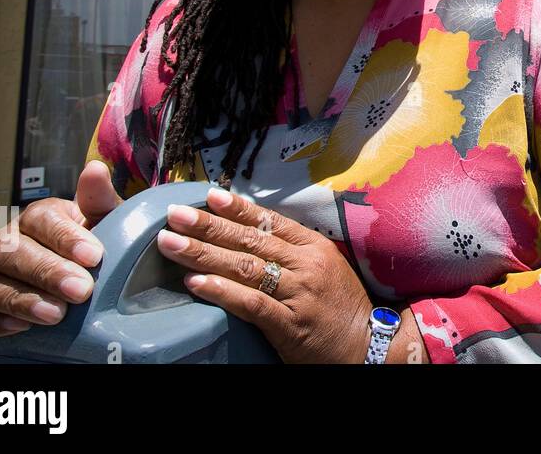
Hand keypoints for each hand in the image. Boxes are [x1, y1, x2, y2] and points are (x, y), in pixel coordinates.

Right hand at [0, 160, 120, 339]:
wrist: (92, 288)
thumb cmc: (100, 251)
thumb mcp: (110, 225)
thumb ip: (101, 201)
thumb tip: (94, 169)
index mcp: (40, 217)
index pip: (41, 218)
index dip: (65, 237)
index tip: (94, 257)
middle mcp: (7, 242)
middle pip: (8, 251)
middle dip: (46, 272)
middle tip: (81, 291)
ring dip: (16, 299)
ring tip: (55, 315)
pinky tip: (16, 328)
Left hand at [156, 187, 373, 363]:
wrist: (368, 344)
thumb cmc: (341, 305)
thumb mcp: (325, 266)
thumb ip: (293, 250)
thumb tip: (251, 232)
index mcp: (314, 247)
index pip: (270, 222)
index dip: (238, 208)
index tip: (208, 195)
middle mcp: (305, 265)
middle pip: (251, 241)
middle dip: (208, 226)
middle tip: (175, 215)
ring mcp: (298, 294)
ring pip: (245, 268)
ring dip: (204, 254)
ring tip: (172, 244)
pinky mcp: (290, 325)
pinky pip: (252, 304)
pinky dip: (223, 292)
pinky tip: (197, 284)